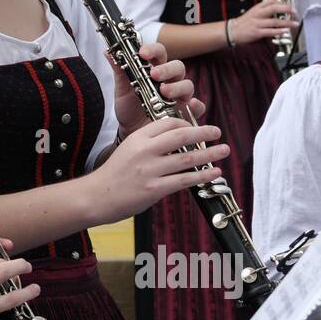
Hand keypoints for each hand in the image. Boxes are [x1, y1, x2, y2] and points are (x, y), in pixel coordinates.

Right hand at [94, 118, 229, 220]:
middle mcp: (145, 150)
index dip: (186, 123)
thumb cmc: (114, 174)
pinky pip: (185, 180)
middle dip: (203, 132)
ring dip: (210, 154)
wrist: (97, 196)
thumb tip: (178, 142)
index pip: (168, 123)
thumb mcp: (128, 149)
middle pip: (181, 135)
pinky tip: (214, 172)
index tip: (197, 128)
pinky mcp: (155, 189)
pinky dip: (203, 175)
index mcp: (138, 137)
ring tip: (224, 150)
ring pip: (188, 157)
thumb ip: (150, 144)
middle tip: (217, 132)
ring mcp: (150, 170)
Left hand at [109, 42, 205, 137]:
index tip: (143, 53)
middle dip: (167, 69)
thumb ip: (119, 71)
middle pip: (177, 66)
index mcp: (155, 70)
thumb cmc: (128, 108)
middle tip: (155, 74)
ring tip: (164, 92)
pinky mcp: (185, 112)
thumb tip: (108, 52)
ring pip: (187, 84)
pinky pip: (197, 107)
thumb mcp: (122, 90)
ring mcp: (179, 96)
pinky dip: (196, 105)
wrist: (130, 132)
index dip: (153, 50)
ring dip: (177, 86)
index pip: (160, 53)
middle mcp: (170, 80)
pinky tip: (190, 104)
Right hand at [229, 0, 298, 45]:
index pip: (270, 1)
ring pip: (274, 21)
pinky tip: (284, 31)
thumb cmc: (244, 22)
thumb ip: (264, 9)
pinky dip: (278, 31)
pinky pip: (269, 31)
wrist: (232, 31)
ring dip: (286, 23)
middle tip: (295, 12)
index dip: (281, 2)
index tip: (290, 4)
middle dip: (286, 9)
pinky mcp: (256, 32)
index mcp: (257, 8)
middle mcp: (258, 14)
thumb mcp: (253, 12)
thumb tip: (277, 7)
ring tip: (294, 24)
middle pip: (274, 8)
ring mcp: (257, 23)